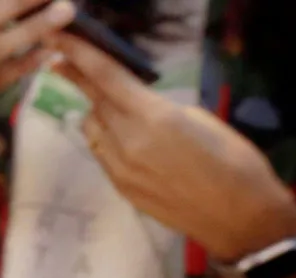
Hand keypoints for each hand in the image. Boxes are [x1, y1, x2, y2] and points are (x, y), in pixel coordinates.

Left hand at [55, 35, 295, 262]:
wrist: (238, 216)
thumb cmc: (234, 160)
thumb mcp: (199, 119)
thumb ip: (157, 109)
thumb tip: (135, 106)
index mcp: (153, 117)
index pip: (105, 78)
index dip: (78, 55)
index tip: (56, 42)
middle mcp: (127, 142)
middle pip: (94, 102)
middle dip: (79, 79)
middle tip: (63, 61)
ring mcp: (119, 169)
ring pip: (92, 129)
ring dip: (96, 111)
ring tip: (107, 102)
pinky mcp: (119, 188)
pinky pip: (101, 153)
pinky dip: (105, 137)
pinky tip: (121, 134)